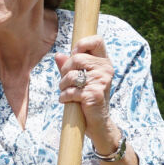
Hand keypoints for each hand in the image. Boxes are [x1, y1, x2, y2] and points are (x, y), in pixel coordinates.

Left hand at [54, 35, 121, 156]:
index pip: (97, 40)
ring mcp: (101, 81)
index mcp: (104, 62)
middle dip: (65, 70)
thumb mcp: (79, 81)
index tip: (73, 54)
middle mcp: (106, 69)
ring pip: (72, 75)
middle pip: (77, 58)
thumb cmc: (88, 100)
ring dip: (63, 86)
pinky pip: (71, 91)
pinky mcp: (94, 94)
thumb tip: (58, 55)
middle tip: (65, 82)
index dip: (82, 44)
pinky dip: (64, 97)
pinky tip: (67, 101)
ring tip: (66, 92)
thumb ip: (69, 67)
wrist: (98, 124)